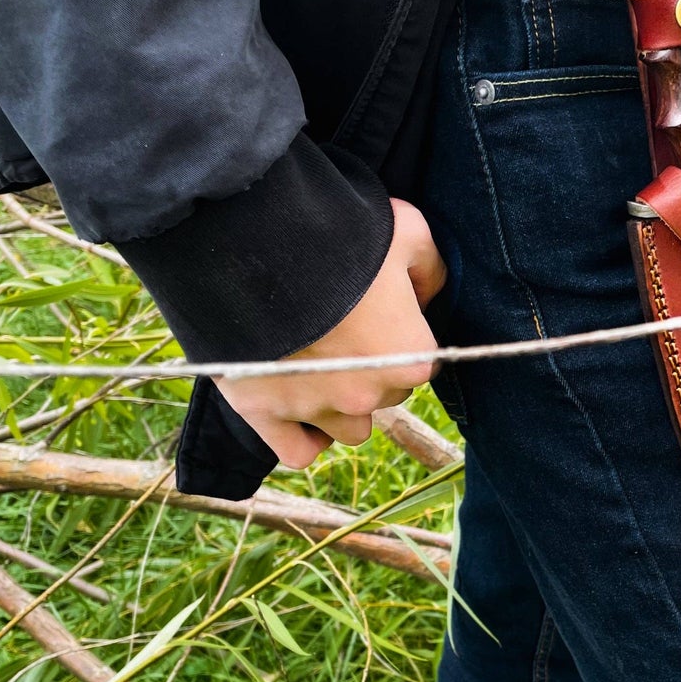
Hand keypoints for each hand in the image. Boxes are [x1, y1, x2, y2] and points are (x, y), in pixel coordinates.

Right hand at [217, 198, 445, 467]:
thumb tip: (425, 296)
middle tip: (339, 331)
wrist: (251, 240)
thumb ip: (430, 271)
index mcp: (410, 357)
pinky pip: (297, 451)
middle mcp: (368, 394)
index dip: (395, 338)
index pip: (418, 364)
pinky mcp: (265, 414)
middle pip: (382, 397)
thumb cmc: (339, 232)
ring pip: (347, 428)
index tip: (374, 315)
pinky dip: (301, 436)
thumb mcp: (407, 230)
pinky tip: (296, 407)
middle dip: (368, 372)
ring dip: (338, 405)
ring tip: (315, 367)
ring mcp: (315, 408)